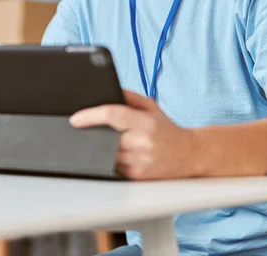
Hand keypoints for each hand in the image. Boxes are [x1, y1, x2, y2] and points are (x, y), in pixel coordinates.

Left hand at [70, 91, 200, 180]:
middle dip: (91, 133)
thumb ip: (128, 96)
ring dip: (98, 148)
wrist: (190, 154)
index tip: (75, 118)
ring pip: (105, 154)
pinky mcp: (137, 176)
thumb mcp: (150, 106)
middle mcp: (143, 142)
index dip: (90, 116)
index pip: (112, 115)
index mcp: (145, 122)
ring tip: (102, 141)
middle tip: (83, 130)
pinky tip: (113, 154)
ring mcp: (140, 161)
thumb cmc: (167, 129)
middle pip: (105, 137)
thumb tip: (106, 90)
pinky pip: (112, 167)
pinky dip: (108, 160)